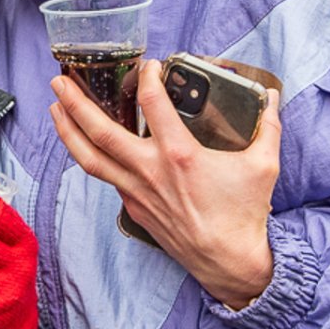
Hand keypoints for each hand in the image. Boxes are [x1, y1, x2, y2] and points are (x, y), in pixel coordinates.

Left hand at [49, 61, 281, 308]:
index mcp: (180, 155)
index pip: (153, 103)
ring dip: (68, 131)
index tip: (148, 64)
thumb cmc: (245, 215)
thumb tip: (273, 97)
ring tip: (55, 109)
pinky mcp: (134, 209)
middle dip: (75, 103)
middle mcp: (150, 172)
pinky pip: (108, 178)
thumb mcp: (264, 165)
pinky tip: (89, 145)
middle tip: (59, 81)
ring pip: (90, 159)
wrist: (231, 263)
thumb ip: (268, 126)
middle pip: (100, 132)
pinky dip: (93, 158)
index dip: (148, 76)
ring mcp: (137, 192)